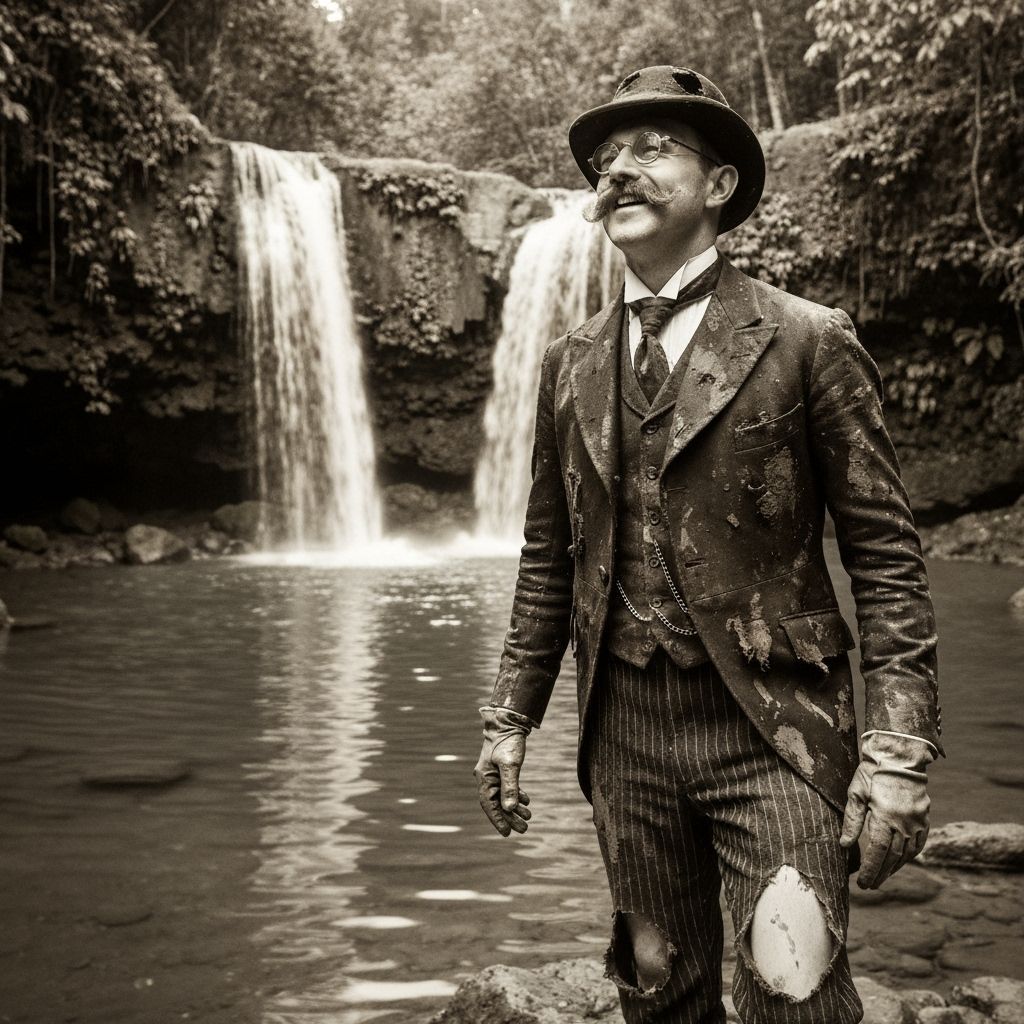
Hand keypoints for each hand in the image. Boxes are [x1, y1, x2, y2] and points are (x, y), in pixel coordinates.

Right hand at [474, 706, 533, 836]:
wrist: (508, 722)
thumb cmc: (508, 742)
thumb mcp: (511, 765)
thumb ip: (511, 786)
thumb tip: (510, 808)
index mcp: (484, 777)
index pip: (489, 805)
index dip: (498, 820)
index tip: (507, 833)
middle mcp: (486, 777)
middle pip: (497, 803)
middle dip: (510, 817)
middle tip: (524, 829)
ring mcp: (493, 772)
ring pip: (502, 796)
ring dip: (514, 808)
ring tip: (528, 817)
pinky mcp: (500, 767)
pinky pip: (506, 786)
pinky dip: (516, 795)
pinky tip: (526, 801)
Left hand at [840, 731, 934, 888]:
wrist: (899, 756)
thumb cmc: (872, 773)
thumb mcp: (856, 793)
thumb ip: (852, 820)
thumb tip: (845, 845)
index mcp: (884, 818)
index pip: (877, 853)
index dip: (871, 871)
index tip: (863, 884)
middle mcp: (904, 823)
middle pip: (892, 857)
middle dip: (880, 874)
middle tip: (870, 886)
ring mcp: (917, 821)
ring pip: (907, 853)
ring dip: (894, 868)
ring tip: (882, 877)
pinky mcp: (924, 817)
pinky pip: (919, 843)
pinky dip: (910, 855)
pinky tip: (901, 861)